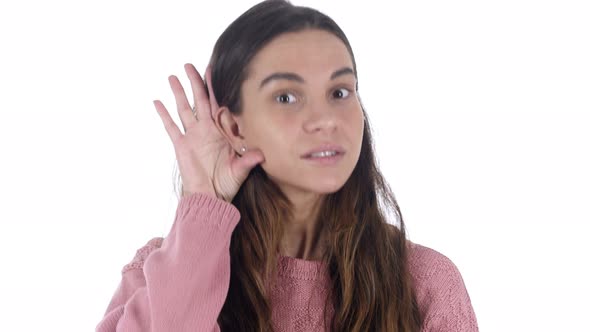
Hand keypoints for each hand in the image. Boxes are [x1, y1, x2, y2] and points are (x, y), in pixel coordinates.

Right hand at [153, 63, 264, 201]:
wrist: (210, 196)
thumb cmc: (227, 183)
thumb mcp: (240, 170)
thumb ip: (248, 161)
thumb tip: (262, 155)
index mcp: (221, 131)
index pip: (219, 104)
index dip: (216, 88)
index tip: (214, 70)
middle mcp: (206, 129)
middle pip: (200, 100)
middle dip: (195, 83)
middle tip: (190, 65)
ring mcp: (192, 135)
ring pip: (184, 109)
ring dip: (178, 93)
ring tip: (172, 77)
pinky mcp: (181, 144)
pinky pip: (171, 126)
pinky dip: (164, 114)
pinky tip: (157, 101)